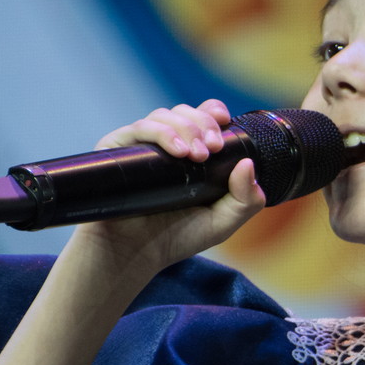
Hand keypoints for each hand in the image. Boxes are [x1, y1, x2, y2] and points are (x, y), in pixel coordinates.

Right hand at [71, 100, 266, 276]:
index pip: (202, 117)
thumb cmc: (177, 237)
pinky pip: (139, 128)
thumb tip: (248, 163)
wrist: (134, 253)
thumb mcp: (223, 222)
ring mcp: (140, 146)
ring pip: (164, 116)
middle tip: (213, 148)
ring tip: (197, 155)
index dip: (213, 112)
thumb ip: (246, 200)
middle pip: (185, 112)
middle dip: (204, 124)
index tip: (224, 121)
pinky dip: (162, 133)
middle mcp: (165, 145)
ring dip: (186, 129)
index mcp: (190, 153)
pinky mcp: (116, 149)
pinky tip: (178, 151)